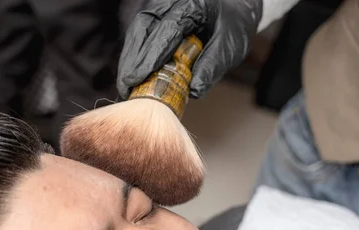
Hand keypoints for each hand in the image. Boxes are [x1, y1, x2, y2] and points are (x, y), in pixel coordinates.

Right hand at [117, 0, 262, 99]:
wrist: (233, 7)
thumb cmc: (232, 22)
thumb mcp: (230, 44)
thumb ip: (212, 66)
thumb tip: (193, 91)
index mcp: (192, 4)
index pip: (166, 31)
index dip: (149, 57)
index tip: (136, 79)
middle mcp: (171, 2)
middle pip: (142, 29)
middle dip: (131, 60)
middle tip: (125, 88)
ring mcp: (160, 8)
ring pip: (137, 32)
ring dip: (129, 60)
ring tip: (125, 86)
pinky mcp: (155, 18)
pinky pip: (140, 36)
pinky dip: (134, 57)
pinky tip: (132, 76)